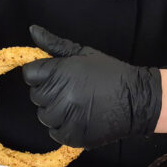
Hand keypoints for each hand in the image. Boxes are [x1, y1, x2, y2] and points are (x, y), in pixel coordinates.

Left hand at [21, 26, 161, 148]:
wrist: (136, 100)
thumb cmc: (110, 73)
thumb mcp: (83, 53)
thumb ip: (54, 44)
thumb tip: (32, 30)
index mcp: (60, 72)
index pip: (30, 74)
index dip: (40, 75)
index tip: (55, 76)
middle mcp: (60, 96)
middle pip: (36, 96)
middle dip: (49, 93)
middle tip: (70, 90)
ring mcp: (66, 118)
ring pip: (45, 116)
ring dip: (56, 111)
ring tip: (76, 105)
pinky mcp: (73, 136)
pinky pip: (55, 132)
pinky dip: (64, 127)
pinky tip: (79, 118)